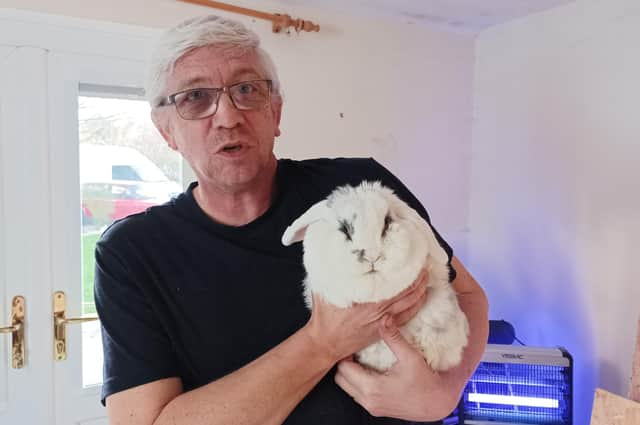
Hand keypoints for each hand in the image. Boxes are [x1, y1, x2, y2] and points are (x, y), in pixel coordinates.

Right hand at [303, 269, 428, 363]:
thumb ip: (333, 273)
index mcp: (370, 299)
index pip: (398, 282)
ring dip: (421, 291)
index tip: (414, 258)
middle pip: (409, 292)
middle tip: (425, 265)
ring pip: (411, 304)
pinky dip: (416, 306)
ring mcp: (385, 321)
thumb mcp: (326, 290)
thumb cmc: (325, 316)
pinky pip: (407, 316)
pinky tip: (421, 299)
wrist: (326, 342)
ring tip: (427, 278)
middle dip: (420, 278)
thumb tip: (338, 256)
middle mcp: (381, 310)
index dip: (409, 270)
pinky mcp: (384, 329)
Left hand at [334, 315, 454, 421]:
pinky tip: (370, 372)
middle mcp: (369, 400)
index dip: (345, 354)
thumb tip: (385, 318)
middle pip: (341, 380)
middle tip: (355, 350)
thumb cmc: (426, 382)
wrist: (439, 403)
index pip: (344, 369)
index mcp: (372, 388)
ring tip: (361, 359)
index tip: (353, 343)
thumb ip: (394, 337)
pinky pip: (358, 395)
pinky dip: (358, 383)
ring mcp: (372, 407)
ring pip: (347, 389)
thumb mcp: (410, 357)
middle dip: (345, 364)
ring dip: (350, 374)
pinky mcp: (377, 409)